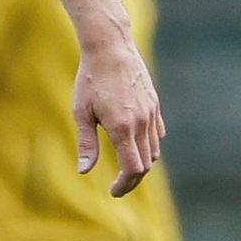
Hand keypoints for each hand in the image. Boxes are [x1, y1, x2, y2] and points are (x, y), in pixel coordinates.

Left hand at [73, 37, 164, 196]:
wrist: (111, 48)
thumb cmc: (89, 80)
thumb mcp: (82, 112)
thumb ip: (86, 144)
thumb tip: (84, 171)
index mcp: (122, 128)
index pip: (133, 169)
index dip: (125, 185)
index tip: (113, 191)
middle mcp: (141, 123)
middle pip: (146, 164)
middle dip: (133, 180)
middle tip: (118, 186)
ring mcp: (151, 114)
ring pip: (154, 150)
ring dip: (142, 164)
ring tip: (125, 169)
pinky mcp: (155, 105)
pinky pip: (158, 134)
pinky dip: (149, 146)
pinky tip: (136, 146)